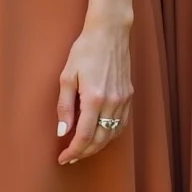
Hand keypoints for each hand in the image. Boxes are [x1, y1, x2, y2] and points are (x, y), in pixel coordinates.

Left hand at [55, 17, 131, 165]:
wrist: (109, 33)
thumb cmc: (85, 50)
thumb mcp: (67, 76)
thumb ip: (64, 106)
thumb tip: (63, 131)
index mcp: (94, 98)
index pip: (84, 136)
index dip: (73, 151)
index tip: (63, 158)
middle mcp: (112, 103)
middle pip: (100, 140)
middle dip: (84, 152)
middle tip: (71, 157)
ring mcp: (123, 100)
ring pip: (112, 134)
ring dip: (97, 146)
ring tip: (83, 149)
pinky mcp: (129, 96)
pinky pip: (121, 124)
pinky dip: (110, 134)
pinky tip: (100, 135)